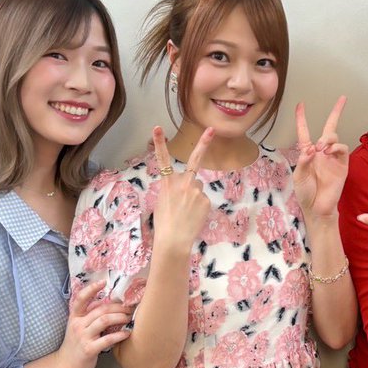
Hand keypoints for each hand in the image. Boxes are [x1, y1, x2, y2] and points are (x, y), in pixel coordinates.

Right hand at [55, 279, 132, 367]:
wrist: (66, 365)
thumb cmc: (76, 344)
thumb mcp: (78, 327)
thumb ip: (89, 315)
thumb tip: (108, 304)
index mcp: (75, 317)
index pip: (80, 298)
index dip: (91, 288)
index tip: (103, 282)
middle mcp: (78, 324)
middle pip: (100, 309)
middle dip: (118, 307)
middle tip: (129, 308)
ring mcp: (83, 337)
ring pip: (104, 320)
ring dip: (120, 317)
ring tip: (129, 318)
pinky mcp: (89, 349)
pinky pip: (107, 339)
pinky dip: (119, 335)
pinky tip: (127, 333)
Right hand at [150, 125, 213, 253]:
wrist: (174, 240)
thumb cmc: (163, 222)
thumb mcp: (161, 201)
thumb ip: (171, 188)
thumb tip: (182, 186)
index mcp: (167, 183)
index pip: (162, 159)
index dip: (159, 143)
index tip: (157, 128)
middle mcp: (183, 183)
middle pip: (194, 163)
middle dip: (204, 143)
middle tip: (211, 130)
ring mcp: (197, 191)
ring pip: (197, 187)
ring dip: (194, 194)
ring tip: (186, 210)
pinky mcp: (206, 200)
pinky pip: (203, 199)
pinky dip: (199, 206)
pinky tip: (192, 216)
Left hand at [293, 96, 349, 219]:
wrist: (317, 208)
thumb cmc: (305, 193)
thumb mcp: (298, 176)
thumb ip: (303, 161)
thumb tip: (310, 148)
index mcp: (308, 153)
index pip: (305, 132)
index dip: (302, 119)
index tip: (301, 105)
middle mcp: (321, 152)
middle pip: (330, 127)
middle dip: (336, 112)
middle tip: (342, 99)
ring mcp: (333, 157)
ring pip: (335, 137)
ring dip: (328, 138)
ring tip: (321, 148)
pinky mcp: (342, 165)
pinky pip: (342, 149)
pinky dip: (336, 147)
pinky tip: (328, 152)